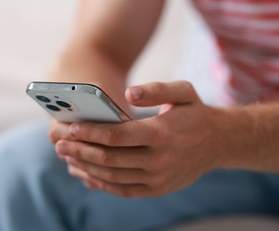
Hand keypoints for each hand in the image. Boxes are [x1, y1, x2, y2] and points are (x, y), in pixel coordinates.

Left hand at [50, 81, 225, 197]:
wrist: (218, 143)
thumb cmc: (196, 113)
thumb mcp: (184, 91)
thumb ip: (156, 89)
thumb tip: (129, 92)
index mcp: (161, 134)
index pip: (117, 136)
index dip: (91, 132)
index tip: (71, 127)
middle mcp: (158, 160)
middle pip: (109, 159)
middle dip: (80, 151)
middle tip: (60, 144)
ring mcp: (157, 178)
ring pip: (112, 177)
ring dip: (86, 168)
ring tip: (68, 158)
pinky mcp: (157, 189)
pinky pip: (122, 190)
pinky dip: (101, 184)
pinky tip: (87, 174)